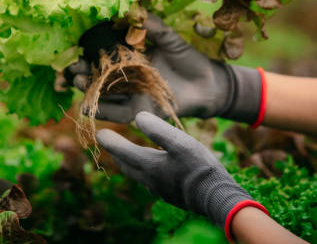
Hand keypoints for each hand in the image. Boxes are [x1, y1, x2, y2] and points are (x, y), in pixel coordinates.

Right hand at [67, 14, 263, 123]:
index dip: (86, 50)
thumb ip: (151, 25)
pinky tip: (86, 106)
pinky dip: (101, 111)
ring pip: (102, 93)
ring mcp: (130, 94)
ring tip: (77, 80)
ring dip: (87, 88)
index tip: (74, 46)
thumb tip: (132, 9)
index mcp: (130, 56)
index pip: (102, 53)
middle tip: (72, 65)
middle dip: (81, 70)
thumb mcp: (169, 37)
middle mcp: (126, 76)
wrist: (208, 84)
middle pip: (96, 74)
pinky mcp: (138, 111)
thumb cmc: (188, 58)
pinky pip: (116, 113)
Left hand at [96, 111, 266, 229]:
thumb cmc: (200, 168)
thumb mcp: (181, 143)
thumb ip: (158, 130)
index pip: (122, 151)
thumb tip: (138, 116)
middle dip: (116, 153)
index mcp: (150, 166)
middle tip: (108, 142)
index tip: (99, 133)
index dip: (110, 141)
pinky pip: (151, 180)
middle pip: (127, 165)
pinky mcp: (171, 195)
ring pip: (138, 174)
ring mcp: (160, 189)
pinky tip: (154, 168)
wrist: (218, 198)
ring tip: (127, 154)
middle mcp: (150, 180)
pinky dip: (144, 170)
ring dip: (129, 162)